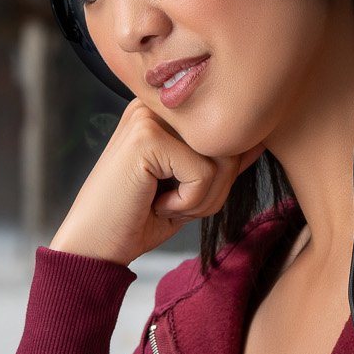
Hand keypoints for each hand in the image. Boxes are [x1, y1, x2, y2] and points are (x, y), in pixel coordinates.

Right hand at [48, 99, 263, 265]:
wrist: (93, 249)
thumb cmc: (138, 219)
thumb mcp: (192, 186)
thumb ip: (221, 160)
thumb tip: (261, 138)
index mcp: (165, 111)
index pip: (228, 133)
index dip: (221, 176)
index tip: (181, 194)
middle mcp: (156, 105)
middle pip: (229, 144)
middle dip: (215, 189)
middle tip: (174, 204)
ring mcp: (149, 117)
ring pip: (222, 159)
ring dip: (203, 198)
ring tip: (166, 204)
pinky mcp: (146, 137)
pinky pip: (204, 174)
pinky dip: (188, 203)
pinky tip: (157, 205)